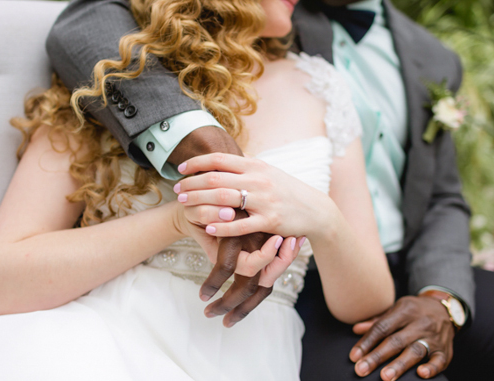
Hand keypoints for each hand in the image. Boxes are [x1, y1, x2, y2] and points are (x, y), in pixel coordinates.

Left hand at [167, 129, 300, 326]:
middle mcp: (258, 180)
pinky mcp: (270, 221)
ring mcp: (264, 200)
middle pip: (216, 178)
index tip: (180, 168)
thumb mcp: (268, 172)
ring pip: (224, 198)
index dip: (197, 163)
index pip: (219, 159)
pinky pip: (241, 224)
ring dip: (200, 201)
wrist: (316, 209)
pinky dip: (222, 226)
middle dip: (192, 183)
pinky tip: (207, 227)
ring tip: (185, 205)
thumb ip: (246, 166)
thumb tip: (223, 160)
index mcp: (256, 166)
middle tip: (177, 189)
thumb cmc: (288, 190)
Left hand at [349, 295, 454, 379]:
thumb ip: (378, 321)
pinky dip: (431, 368)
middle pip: (396, 341)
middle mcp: (419, 323)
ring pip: (415, 351)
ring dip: (399, 365)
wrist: (445, 308)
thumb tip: (356, 329)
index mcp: (404, 311)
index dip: (367, 342)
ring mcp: (434, 337)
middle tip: (362, 369)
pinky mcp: (445, 350)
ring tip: (385, 377)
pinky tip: (421, 374)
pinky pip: (440, 360)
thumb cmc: (414, 311)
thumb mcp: (396, 309)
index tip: (354, 356)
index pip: (382, 327)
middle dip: (377, 357)